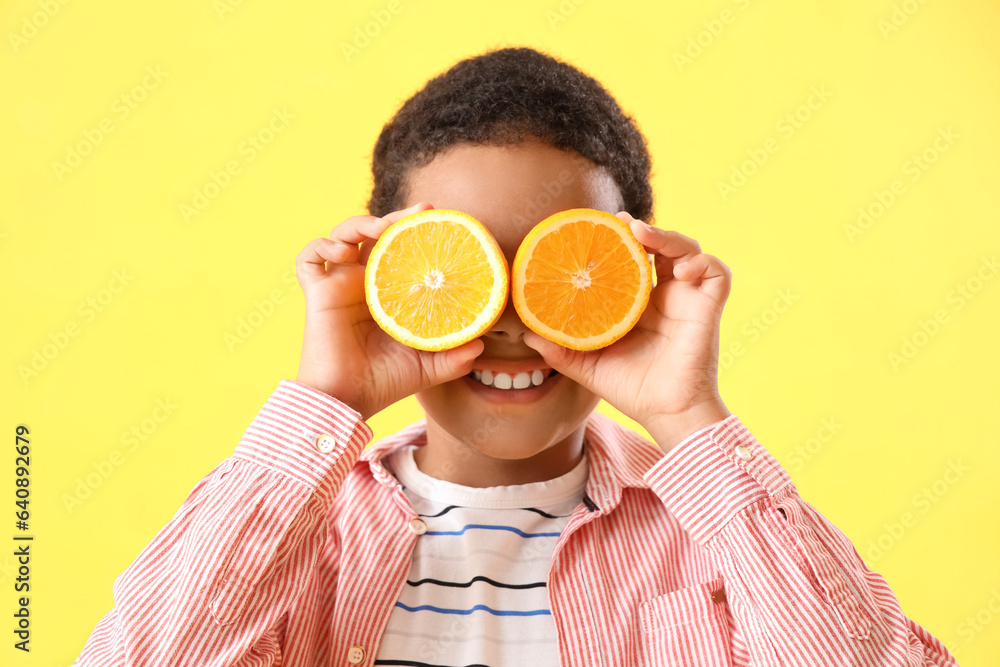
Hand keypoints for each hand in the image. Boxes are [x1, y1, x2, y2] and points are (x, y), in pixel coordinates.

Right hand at [294, 202, 483, 420]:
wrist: (348, 401)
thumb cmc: (383, 383)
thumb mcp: (429, 367)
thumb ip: (455, 355)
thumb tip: (482, 344)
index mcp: (389, 293)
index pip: (402, 250)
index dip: (417, 232)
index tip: (441, 222)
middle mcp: (363, 283)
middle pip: (375, 234)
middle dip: (396, 217)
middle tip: (422, 211)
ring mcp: (339, 285)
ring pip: (342, 235)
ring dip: (360, 222)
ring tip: (382, 227)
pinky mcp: (318, 294)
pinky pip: (308, 258)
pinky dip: (321, 246)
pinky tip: (342, 253)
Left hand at [523, 211, 732, 451]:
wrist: (665, 414)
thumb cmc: (631, 390)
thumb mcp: (586, 365)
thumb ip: (558, 349)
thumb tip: (525, 334)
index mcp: (637, 302)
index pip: (630, 258)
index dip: (618, 240)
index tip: (596, 228)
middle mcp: (664, 295)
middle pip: (658, 246)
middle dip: (641, 229)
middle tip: (619, 222)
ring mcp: (689, 298)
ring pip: (687, 249)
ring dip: (668, 235)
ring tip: (642, 234)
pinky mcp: (709, 307)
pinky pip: (717, 272)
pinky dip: (703, 262)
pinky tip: (681, 270)